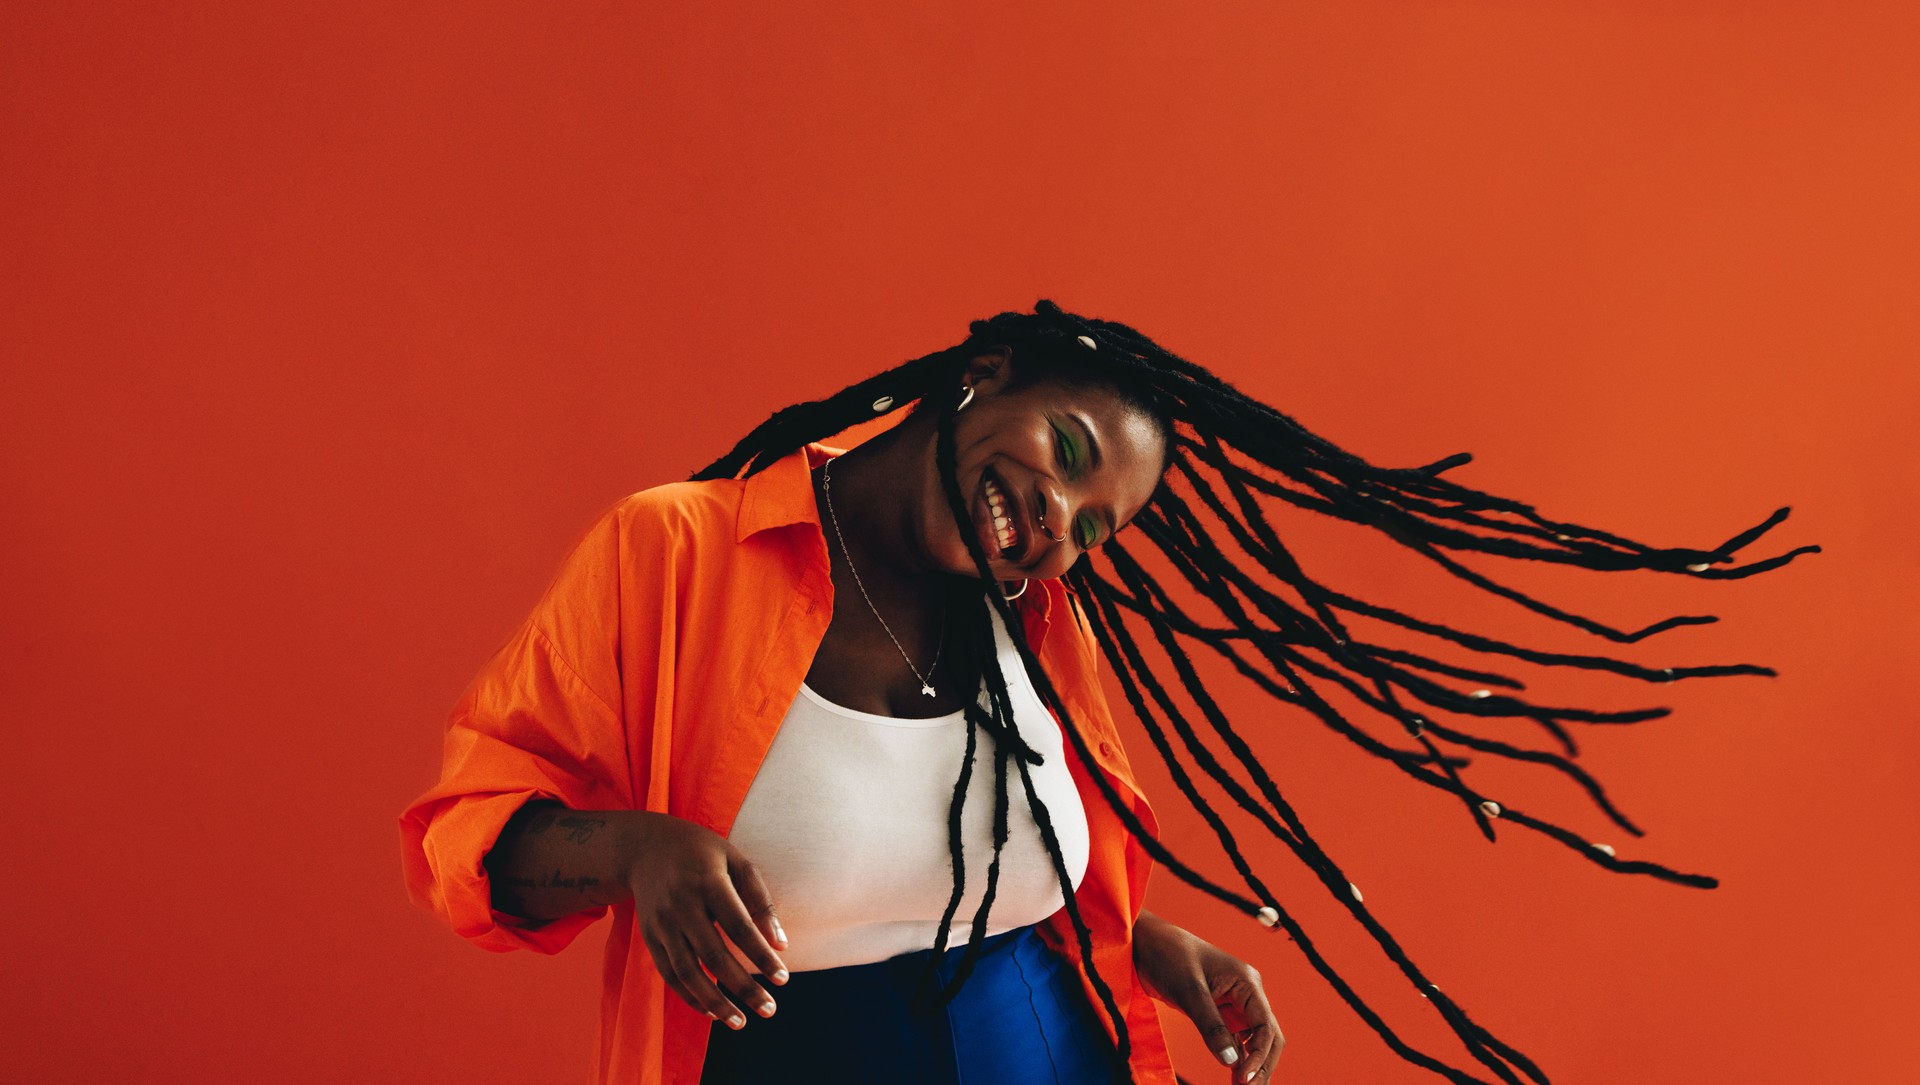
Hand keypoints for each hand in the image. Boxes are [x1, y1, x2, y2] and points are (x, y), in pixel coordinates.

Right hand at [618, 811, 790, 1029]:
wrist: (644, 848)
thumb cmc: (703, 854)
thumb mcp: (736, 862)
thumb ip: (760, 901)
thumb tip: (781, 945)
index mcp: (708, 882)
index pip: (739, 927)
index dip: (761, 956)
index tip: (783, 979)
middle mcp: (681, 905)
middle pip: (714, 955)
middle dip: (742, 987)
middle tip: (769, 1010)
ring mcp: (661, 923)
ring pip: (688, 972)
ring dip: (715, 1002)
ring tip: (741, 1022)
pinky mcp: (649, 937)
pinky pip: (669, 974)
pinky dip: (689, 996)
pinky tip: (712, 1011)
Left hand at [1132, 910, 1282, 1082]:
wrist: (1143, 943)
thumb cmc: (1167, 956)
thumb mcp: (1188, 991)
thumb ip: (1211, 1026)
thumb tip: (1232, 1062)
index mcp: (1246, 983)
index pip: (1265, 1026)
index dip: (1259, 1056)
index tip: (1243, 1079)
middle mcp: (1245, 994)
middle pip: (1266, 1037)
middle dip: (1260, 1065)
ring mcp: (1233, 1004)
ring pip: (1253, 1042)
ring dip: (1251, 1066)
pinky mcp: (1217, 1012)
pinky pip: (1235, 1040)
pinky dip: (1236, 1059)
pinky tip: (1234, 1078)